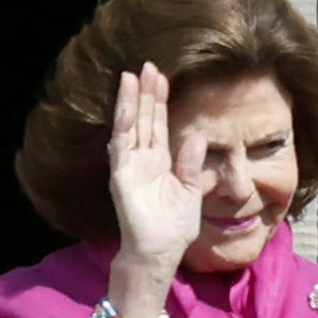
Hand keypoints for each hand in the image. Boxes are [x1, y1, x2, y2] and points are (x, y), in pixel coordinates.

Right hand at [102, 63, 190, 316]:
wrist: (160, 252)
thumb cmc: (174, 227)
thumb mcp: (190, 191)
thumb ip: (190, 164)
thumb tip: (196, 136)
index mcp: (160, 162)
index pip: (159, 124)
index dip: (160, 100)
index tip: (162, 76)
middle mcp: (143, 160)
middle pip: (144, 119)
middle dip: (145, 92)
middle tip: (147, 65)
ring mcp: (130, 166)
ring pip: (130, 126)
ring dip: (131, 102)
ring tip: (132, 75)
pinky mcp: (122, 176)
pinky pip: (121, 146)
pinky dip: (123, 125)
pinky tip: (126, 106)